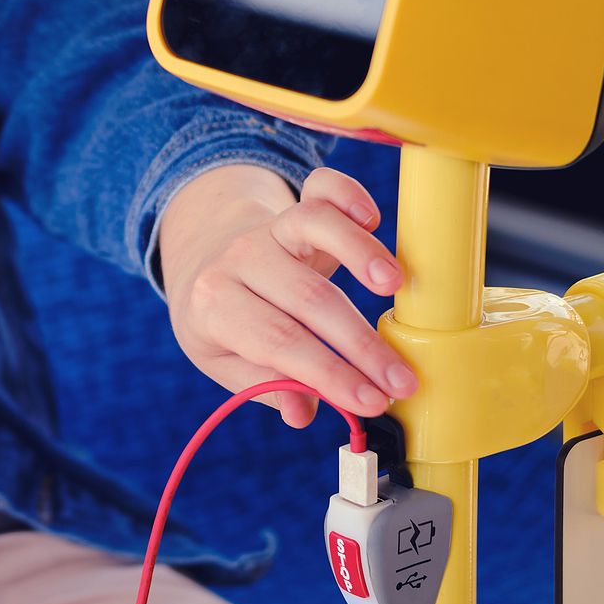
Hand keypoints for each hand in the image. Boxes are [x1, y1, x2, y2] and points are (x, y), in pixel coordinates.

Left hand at [158, 163, 417, 426]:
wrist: (201, 261)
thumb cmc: (223, 323)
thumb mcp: (226, 363)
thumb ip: (265, 387)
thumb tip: (303, 414)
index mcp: (215, 307)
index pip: (279, 343)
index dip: (329, 374)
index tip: (373, 402)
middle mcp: (239, 262)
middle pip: (307, 298)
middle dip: (361, 344)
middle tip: (402, 379)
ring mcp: (267, 229)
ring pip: (314, 228)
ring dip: (361, 254)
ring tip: (397, 289)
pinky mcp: (293, 206)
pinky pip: (322, 189)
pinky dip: (349, 195)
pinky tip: (374, 219)